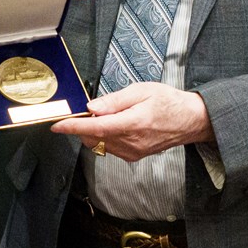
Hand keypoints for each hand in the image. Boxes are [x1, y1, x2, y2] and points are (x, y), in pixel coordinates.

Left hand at [50, 83, 213, 161]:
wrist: (190, 120)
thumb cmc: (169, 102)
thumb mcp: (141, 91)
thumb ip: (114, 101)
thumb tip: (92, 108)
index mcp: (133, 123)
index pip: (96, 128)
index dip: (74, 127)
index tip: (58, 125)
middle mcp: (131, 142)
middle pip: (94, 137)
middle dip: (86, 124)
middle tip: (96, 110)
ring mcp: (132, 152)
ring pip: (100, 143)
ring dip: (98, 131)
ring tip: (114, 115)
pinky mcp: (134, 156)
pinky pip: (110, 147)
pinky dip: (107, 137)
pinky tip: (120, 125)